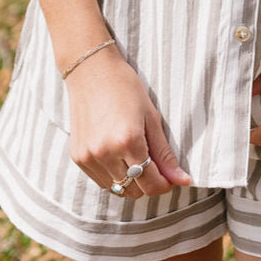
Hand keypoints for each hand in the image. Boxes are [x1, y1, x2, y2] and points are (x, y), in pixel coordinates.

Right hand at [65, 47, 191, 197]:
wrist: (91, 70)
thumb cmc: (125, 88)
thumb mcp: (151, 117)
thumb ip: (165, 153)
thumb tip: (182, 180)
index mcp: (128, 141)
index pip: (151, 183)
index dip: (165, 185)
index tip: (170, 177)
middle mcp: (105, 153)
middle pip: (134, 190)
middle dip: (148, 183)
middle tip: (154, 165)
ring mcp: (89, 157)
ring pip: (116, 188)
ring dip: (130, 181)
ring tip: (134, 156)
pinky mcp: (78, 157)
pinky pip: (100, 180)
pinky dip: (112, 175)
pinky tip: (117, 154)